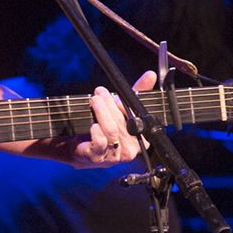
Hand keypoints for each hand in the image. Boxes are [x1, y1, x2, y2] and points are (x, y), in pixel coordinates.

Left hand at [29, 71, 156, 165]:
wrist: (83, 149)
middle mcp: (130, 149)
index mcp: (140, 138)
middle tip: (100, 93)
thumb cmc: (105, 129)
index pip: (137, 118)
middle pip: (122, 122)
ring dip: (101, 113)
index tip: (116, 95)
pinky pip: (100, 142)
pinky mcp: (98, 157)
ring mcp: (114, 155)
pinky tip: (93, 124)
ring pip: (111, 130)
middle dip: (109, 105)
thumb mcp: (122, 110)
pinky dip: (96, 131)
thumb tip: (150, 75)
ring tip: (94, 101)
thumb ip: (137, 92)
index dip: (125, 105)